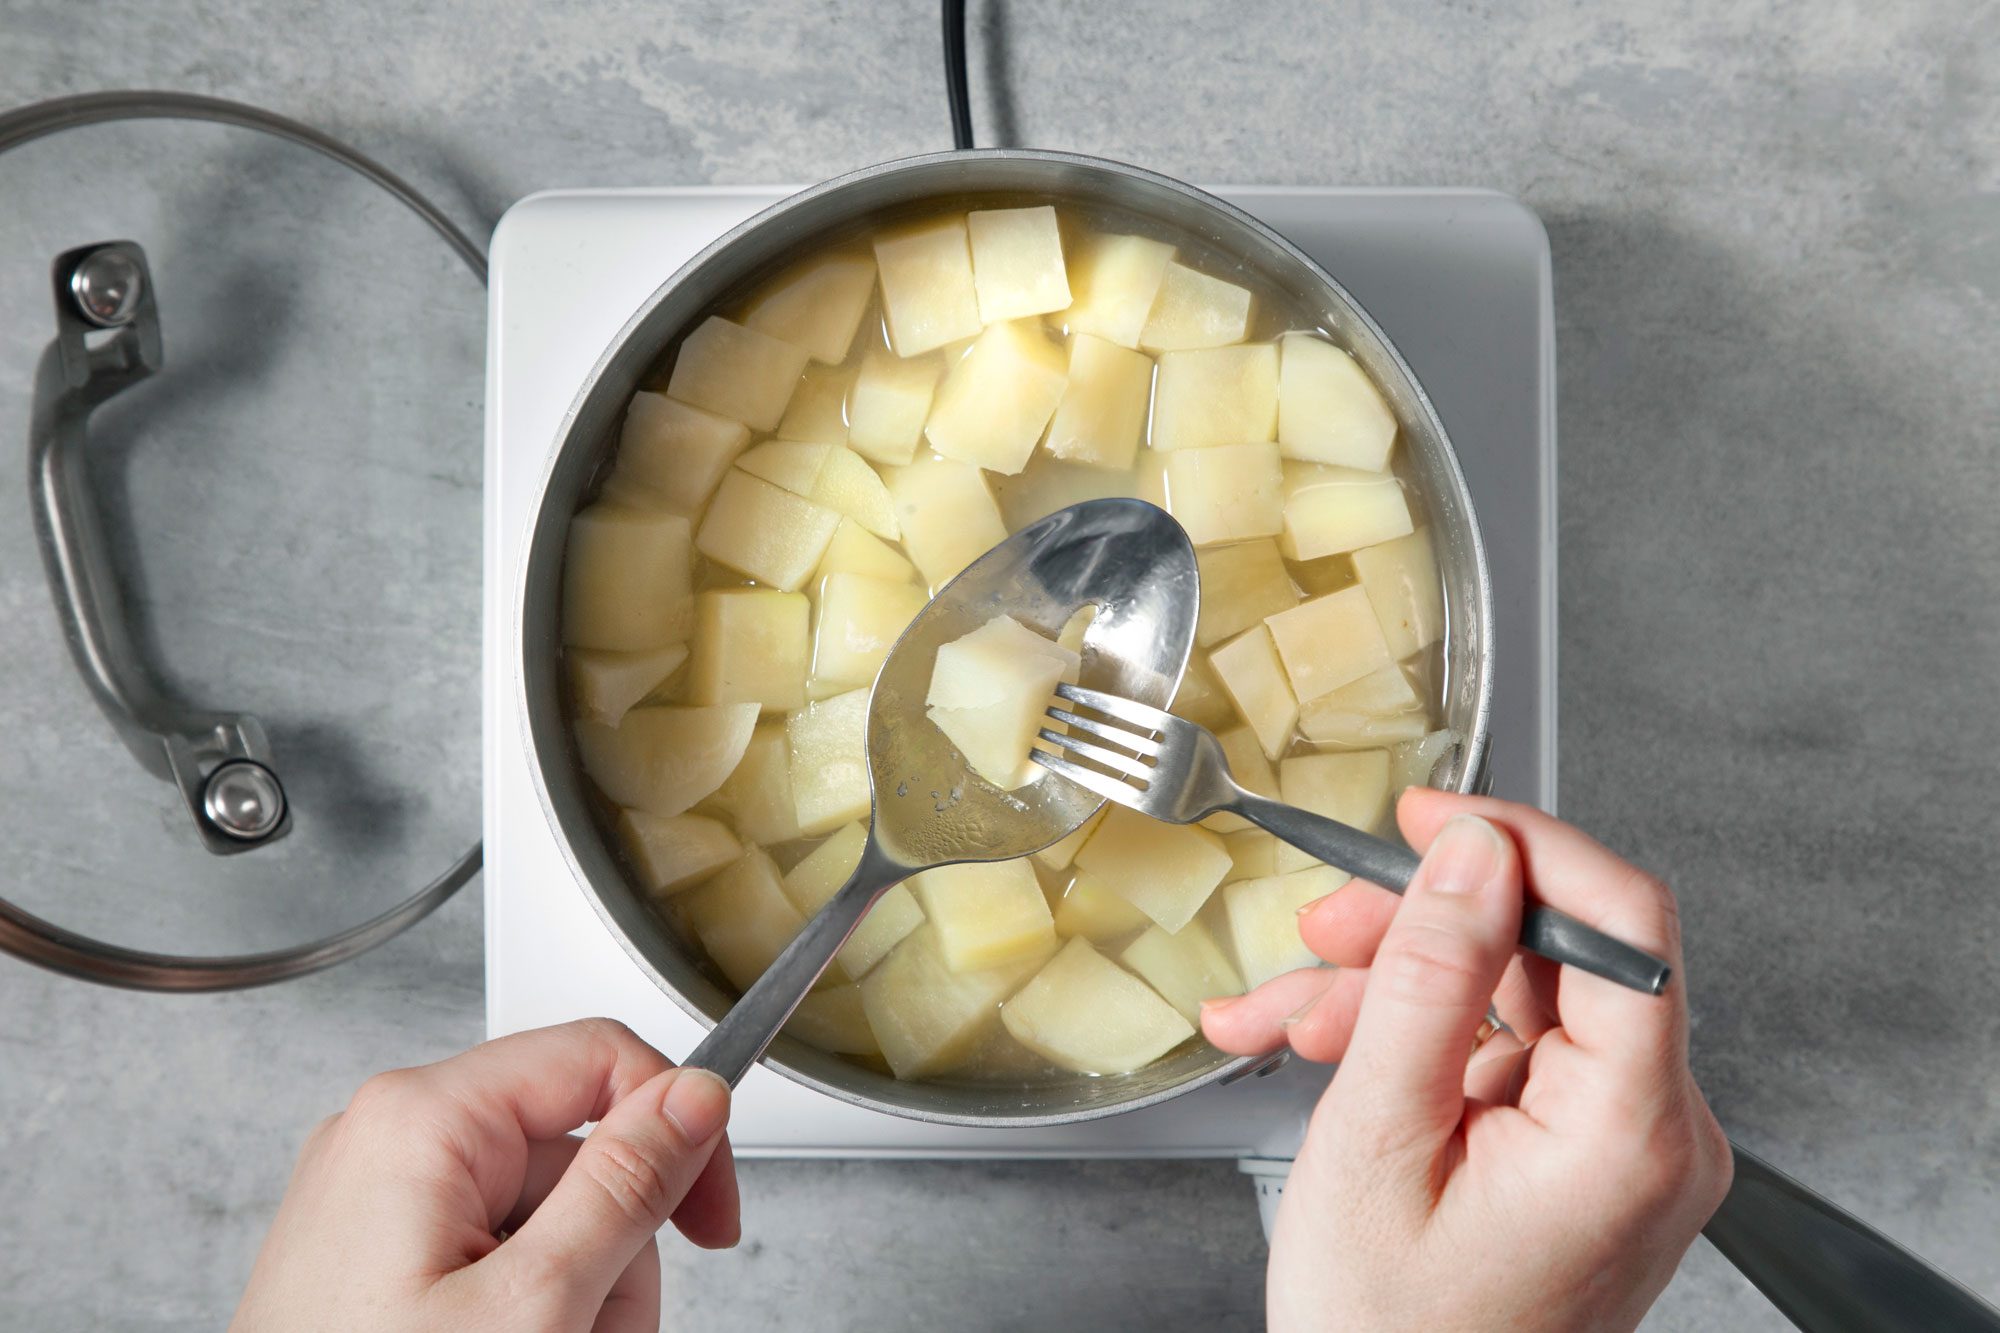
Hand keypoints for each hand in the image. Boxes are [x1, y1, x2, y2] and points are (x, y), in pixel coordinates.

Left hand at [233, 1018, 737, 1332]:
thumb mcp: (533, 1304)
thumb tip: (693, 1095)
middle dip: (612, 1256)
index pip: (601, 1058)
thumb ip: (624, 1187)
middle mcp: (392, 1139)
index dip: (679, 1132)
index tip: (712, 1220)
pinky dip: (527, 1315)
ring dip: (577, 1300)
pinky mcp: (380, 1259)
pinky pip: (496, 1260)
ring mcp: (380, 1202)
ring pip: (548, 1220)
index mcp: (423, 1119)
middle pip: (578, 1156)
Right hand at [1204, 791, 1732, 1332]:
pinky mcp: (1582, 1154)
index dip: (1524, 843)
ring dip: (1389, 991)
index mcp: (1631, 1134)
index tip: (1432, 817)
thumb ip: (1431, 980)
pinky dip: (1411, 1041)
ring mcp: (1621, 1145)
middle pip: (1550, 954)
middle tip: (1322, 930)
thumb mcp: (1380, 1139)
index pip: (1625, 922)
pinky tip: (1324, 1048)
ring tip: (1286, 1018)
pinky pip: (1501, 1052)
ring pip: (1509, 997)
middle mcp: (1655, 1134)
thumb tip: (1472, 852)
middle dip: (1419, 931)